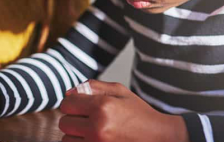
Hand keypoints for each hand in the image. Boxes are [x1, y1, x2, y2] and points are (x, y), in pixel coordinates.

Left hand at [59, 80, 188, 141]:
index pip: (67, 104)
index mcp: (101, 107)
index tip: (80, 105)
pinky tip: (94, 138)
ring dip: (75, 134)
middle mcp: (97, 127)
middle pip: (64, 123)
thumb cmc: (139, 114)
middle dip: (72, 119)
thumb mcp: (119, 91)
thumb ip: (93, 87)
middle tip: (87, 118)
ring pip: (67, 139)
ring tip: (92, 130)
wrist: (159, 137)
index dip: (72, 103)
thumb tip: (68, 92)